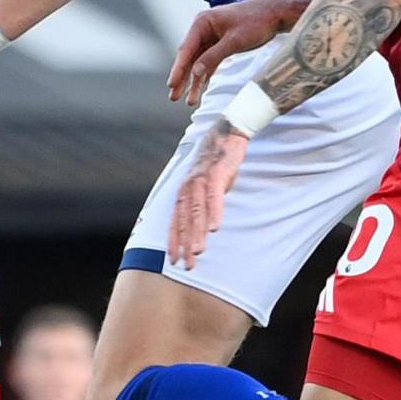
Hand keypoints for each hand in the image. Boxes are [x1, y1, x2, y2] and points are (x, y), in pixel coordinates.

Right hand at [167, 0, 305, 104]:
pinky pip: (209, 62)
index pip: (186, 49)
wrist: (275, 14)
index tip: (171, 85)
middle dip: (183, 78)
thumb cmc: (256, 22)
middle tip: (174, 97)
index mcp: (202, 22)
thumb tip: (195, 72)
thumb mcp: (235, 41)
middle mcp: (203, 29)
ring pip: (198, 62)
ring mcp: (211, 36)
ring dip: (194, 81)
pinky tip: (200, 89)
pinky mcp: (220, 43)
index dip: (178, 69)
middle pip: (189, 57)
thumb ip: (214, 56)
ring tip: (189, 101)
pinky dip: (205, 75)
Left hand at [168, 122, 250, 268]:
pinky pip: (214, 196)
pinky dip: (214, 212)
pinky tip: (216, 228)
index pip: (175, 221)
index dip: (173, 242)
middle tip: (187, 265)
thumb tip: (203, 226)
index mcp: (184, 192)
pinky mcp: (217, 173)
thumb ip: (201, 204)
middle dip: (184, 244)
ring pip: (197, 211)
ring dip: (197, 233)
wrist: (227, 133)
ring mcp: (201, 179)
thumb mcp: (206, 185)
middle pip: (184, 220)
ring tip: (198, 252)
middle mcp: (188, 187)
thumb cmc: (217, 163)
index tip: (173, 261)